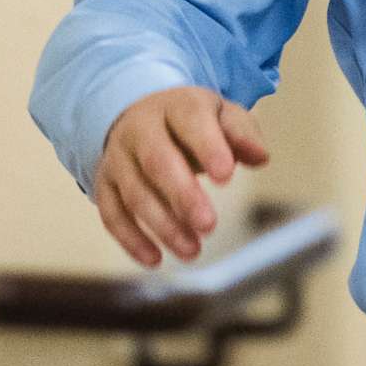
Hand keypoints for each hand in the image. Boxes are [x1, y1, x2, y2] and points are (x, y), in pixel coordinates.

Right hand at [93, 86, 270, 266]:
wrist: (140, 114)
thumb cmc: (193, 122)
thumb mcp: (222, 115)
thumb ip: (242, 134)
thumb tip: (260, 157)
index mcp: (176, 106)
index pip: (190, 121)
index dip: (208, 148)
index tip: (226, 177)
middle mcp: (140, 129)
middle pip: (157, 161)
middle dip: (183, 196)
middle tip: (209, 226)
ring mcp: (118, 157)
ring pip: (135, 193)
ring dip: (163, 226)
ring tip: (192, 251)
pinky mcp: (104, 184)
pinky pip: (111, 213)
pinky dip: (131, 239)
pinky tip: (155, 259)